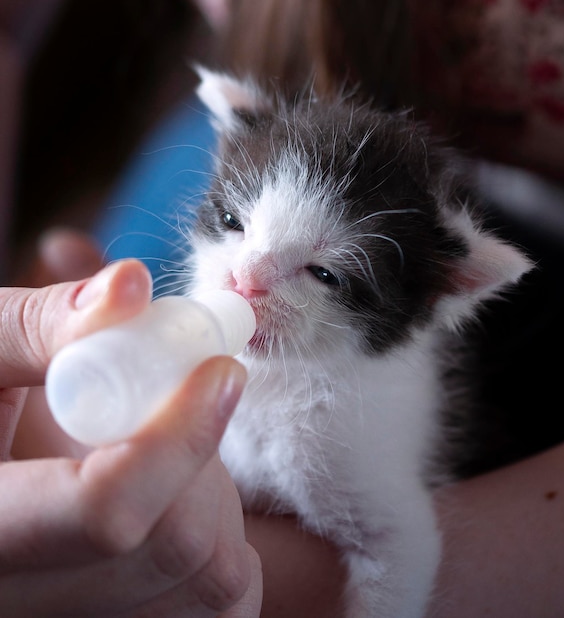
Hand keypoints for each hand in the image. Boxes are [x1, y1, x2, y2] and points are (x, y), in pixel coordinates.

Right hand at [0, 258, 261, 616]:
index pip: (106, 510)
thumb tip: (131, 284)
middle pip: (174, 543)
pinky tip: (178, 506)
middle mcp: (30, 607)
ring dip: (213, 494)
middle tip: (185, 403)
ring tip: (163, 457)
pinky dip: (225, 544)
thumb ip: (42, 326)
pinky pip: (228, 607)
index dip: (180, 433)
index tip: (220, 371)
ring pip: (213, 578)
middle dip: (199, 455)